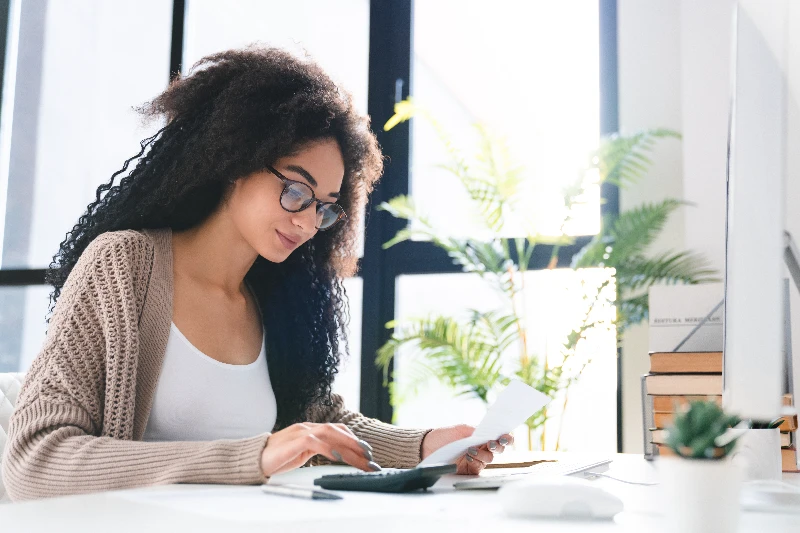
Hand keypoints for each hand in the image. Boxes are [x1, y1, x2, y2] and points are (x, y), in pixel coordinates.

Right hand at [260, 422, 379, 476]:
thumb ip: (318, 450)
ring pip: (331, 434)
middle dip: (356, 444)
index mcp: (311, 430)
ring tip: (361, 457)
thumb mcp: (302, 454)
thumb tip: (338, 456)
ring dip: (348, 446)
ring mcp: (301, 432)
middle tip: (370, 457)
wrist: (254, 459)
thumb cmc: (277, 458)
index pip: (337, 430)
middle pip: (338, 431)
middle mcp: (308, 427)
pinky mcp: (294, 441)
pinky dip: (328, 448)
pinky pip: (315, 442)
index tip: (367, 452)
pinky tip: (338, 456)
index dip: (353, 439)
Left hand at [421, 424, 513, 474]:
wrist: (427, 447)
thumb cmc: (444, 435)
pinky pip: (479, 467)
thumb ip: (477, 431)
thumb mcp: (461, 430)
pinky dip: (476, 461)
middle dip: (499, 446)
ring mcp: (477, 459)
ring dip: (483, 453)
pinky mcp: (470, 470)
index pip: (499, 436)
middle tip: (493, 443)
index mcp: (482, 436)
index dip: (507, 437)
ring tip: (471, 449)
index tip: (506, 436)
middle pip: (499, 449)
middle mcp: (482, 448)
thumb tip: (490, 434)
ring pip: (490, 458)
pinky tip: (468, 457)